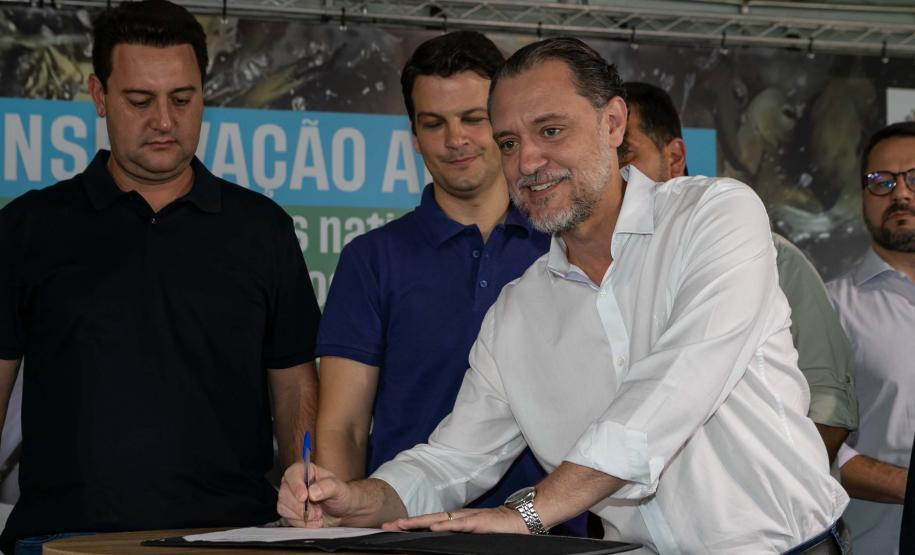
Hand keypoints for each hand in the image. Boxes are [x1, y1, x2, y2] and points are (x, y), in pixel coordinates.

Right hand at [277, 461, 348, 527]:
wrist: (341, 512)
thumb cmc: (340, 495)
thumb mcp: (339, 488)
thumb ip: (328, 487)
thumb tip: (313, 491)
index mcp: (306, 471)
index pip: (293, 473)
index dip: (296, 485)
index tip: (304, 497)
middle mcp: (295, 483)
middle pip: (284, 493)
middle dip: (300, 506)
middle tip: (317, 512)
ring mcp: (291, 497)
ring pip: (283, 506)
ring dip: (301, 516)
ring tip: (318, 516)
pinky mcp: (290, 511)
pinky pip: (287, 518)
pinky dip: (301, 522)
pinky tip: (313, 522)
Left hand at [382, 506, 527, 534]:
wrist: (523, 519)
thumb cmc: (500, 529)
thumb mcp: (475, 535)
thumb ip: (460, 537)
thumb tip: (442, 541)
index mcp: (456, 521)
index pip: (429, 522)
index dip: (411, 525)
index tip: (392, 528)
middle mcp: (459, 517)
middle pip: (427, 519)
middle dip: (406, 523)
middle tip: (386, 526)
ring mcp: (468, 518)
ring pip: (439, 519)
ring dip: (419, 522)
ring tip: (401, 525)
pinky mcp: (480, 522)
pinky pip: (460, 523)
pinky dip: (446, 525)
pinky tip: (433, 526)